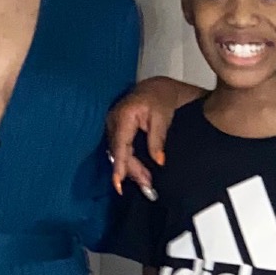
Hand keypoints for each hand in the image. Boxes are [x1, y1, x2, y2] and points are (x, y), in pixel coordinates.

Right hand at [105, 76, 202, 195]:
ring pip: (119, 153)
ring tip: (146, 183)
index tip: (118, 183)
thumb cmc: (161, 98)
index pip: (120, 146)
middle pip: (119, 153)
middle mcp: (113, 120)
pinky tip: (140, 173)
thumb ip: (158, 140)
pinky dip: (130, 161)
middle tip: (147, 187)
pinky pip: (120, 148)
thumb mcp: (162, 118)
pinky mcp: (116, 129)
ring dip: (131, 169)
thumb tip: (159, 162)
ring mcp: (112, 124)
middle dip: (131, 172)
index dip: (119, 166)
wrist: (157, 87)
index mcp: (124, 116)